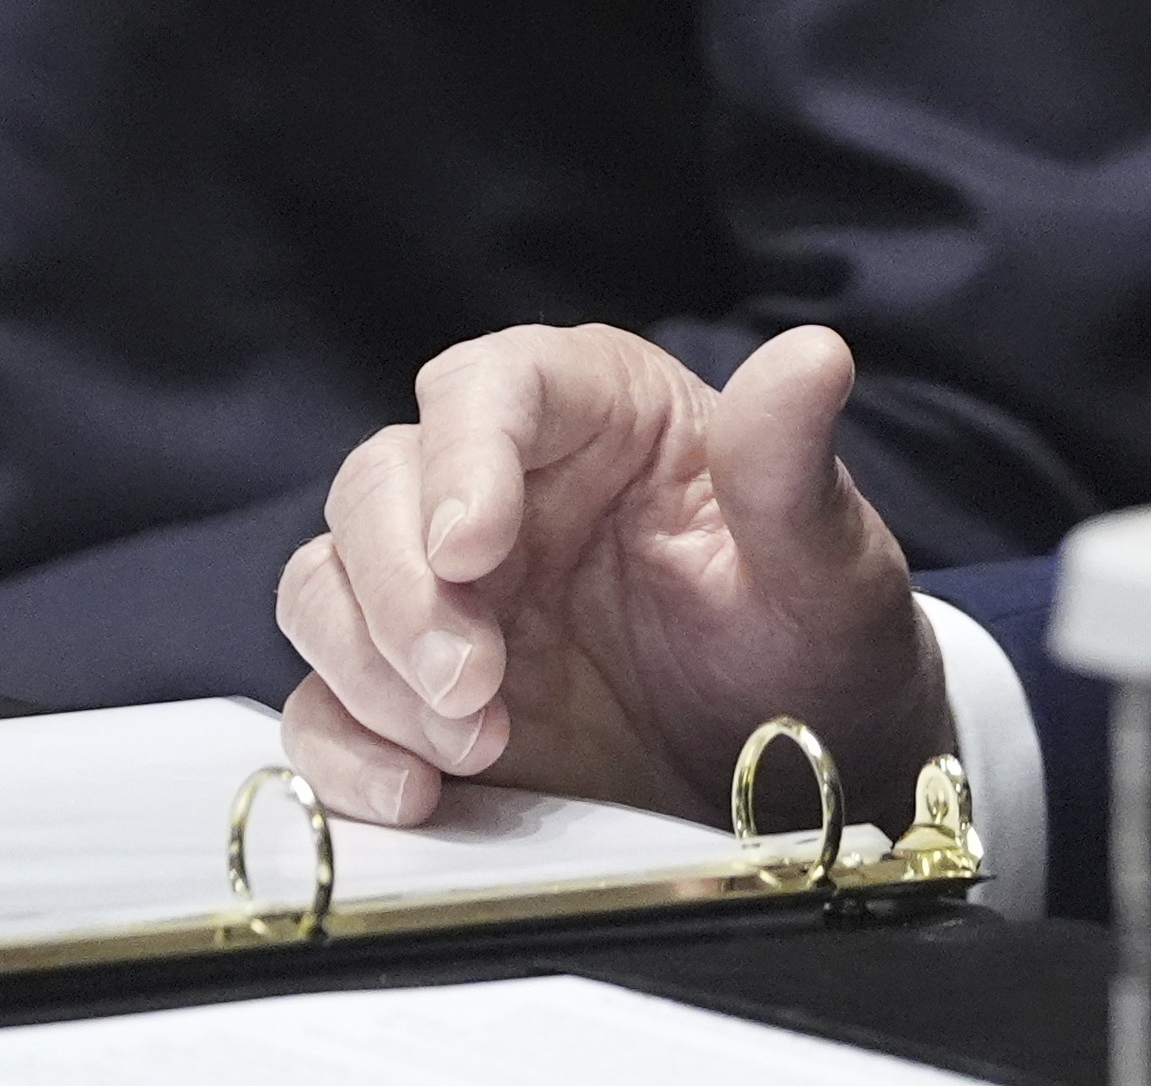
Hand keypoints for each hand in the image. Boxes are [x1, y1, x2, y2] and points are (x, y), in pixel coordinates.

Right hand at [277, 325, 945, 828]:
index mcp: (593, 413)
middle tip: (472, 681)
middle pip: (377, 486)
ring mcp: (447, 597)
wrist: (806, 785)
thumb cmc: (817, 645)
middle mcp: (500, 489)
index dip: (461, 458)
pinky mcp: (415, 698)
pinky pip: (324, 704)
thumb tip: (815, 357)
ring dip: (371, 665)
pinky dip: (345, 748)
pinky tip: (416, 793)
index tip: (472, 548)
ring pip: (327, 585)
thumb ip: (792, 470)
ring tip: (475, 742)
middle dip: (401, 587)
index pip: (487, 387)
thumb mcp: (826, 567)